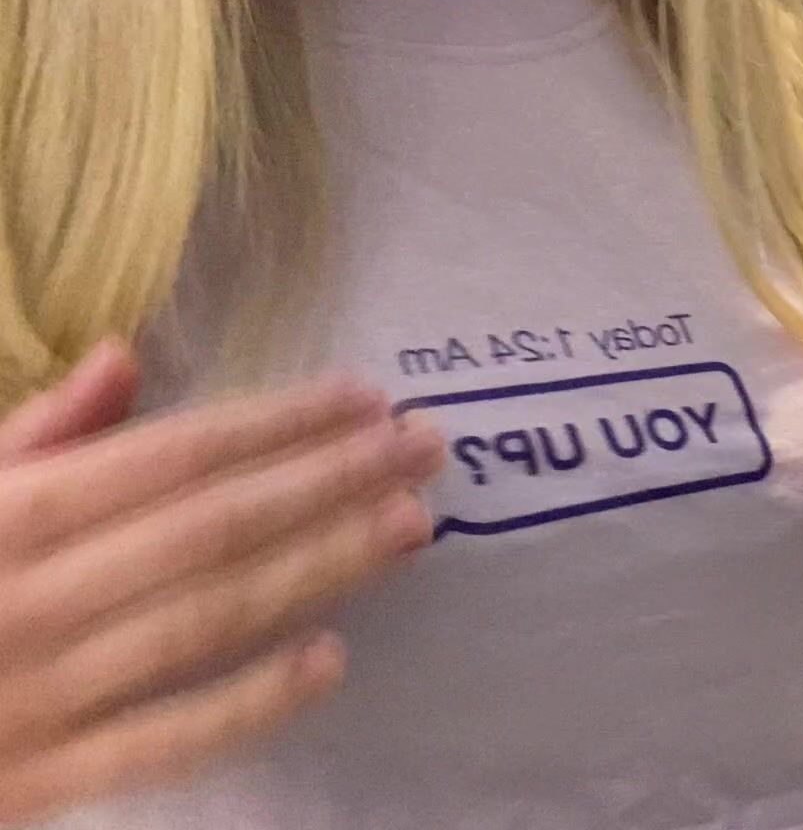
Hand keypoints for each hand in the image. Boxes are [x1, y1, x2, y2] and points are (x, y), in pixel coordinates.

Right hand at [0, 342, 441, 823]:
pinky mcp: (39, 781)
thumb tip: (126, 355)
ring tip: (410, 526)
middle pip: (212, 529)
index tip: (367, 398)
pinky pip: (161, 743)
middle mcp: (30, 596)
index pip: (174, 455)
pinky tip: (330, 661)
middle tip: (427, 448)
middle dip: (330, 481)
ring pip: (207, 620)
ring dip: (319, 569)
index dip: (281, 424)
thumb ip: (30, 435)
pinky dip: (248, 703)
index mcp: (6, 513)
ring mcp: (39, 695)